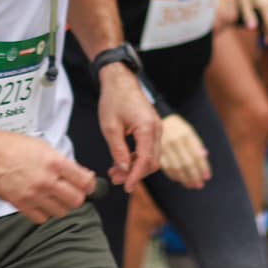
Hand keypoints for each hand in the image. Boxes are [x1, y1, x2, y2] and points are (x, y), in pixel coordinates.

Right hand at [0, 129, 96, 223]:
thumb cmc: (9, 146)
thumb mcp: (41, 146)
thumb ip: (61, 161)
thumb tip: (77, 173)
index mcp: (54, 162)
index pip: (85, 182)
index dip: (90, 185)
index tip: (87, 185)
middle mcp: (47, 180)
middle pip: (76, 201)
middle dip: (77, 197)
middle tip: (71, 192)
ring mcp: (34, 195)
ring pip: (61, 212)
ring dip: (61, 206)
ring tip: (54, 197)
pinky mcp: (21, 205)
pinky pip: (42, 218)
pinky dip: (44, 213)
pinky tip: (41, 204)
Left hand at [97, 65, 161, 191]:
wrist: (120, 80)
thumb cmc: (114, 99)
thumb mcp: (110, 127)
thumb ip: (118, 150)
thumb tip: (124, 170)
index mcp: (148, 128)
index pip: (145, 160)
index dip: (136, 176)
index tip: (126, 187)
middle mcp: (157, 129)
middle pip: (152, 161)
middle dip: (135, 173)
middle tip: (115, 179)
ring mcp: (157, 128)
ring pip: (151, 157)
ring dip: (135, 167)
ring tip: (115, 172)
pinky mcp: (152, 128)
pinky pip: (149, 148)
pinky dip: (137, 158)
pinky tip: (122, 162)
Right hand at [158, 113, 210, 188]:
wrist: (158, 119)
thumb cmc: (177, 127)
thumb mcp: (189, 131)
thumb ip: (196, 143)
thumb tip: (204, 156)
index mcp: (185, 135)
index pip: (196, 154)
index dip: (203, 167)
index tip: (207, 177)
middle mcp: (175, 141)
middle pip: (187, 163)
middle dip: (195, 176)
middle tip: (200, 185)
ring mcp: (164, 147)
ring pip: (176, 167)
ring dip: (185, 179)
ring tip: (192, 185)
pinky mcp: (156, 152)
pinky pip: (166, 167)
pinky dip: (174, 175)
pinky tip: (180, 180)